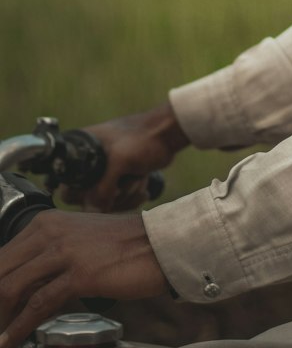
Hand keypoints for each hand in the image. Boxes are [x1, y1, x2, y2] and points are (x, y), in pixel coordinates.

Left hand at [0, 210, 167, 347]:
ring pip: (10, 289)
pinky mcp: (79, 273)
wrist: (160, 243)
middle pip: (0, 272)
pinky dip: (17, 329)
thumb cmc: (123, 247)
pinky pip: (36, 306)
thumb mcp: (77, 244)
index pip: (1, 259)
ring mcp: (64, 251)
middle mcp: (50, 232)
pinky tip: (9, 344)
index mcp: (46, 223)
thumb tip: (19, 293)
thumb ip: (47, 262)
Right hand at [67, 102, 188, 212]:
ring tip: (138, 177)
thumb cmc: (143, 139)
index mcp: (82, 153)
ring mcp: (106, 173)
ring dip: (125, 196)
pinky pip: (120, 202)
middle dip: (111, 197)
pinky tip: (143, 186)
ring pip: (107, 204)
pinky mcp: (120, 181)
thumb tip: (93, 211)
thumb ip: (102, 189)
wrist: (167, 135)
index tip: (106, 188)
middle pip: (88, 200)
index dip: (83, 195)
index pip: (68, 187)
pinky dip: (132, 198)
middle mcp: (90, 164)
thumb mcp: (119, 162)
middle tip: (124, 182)